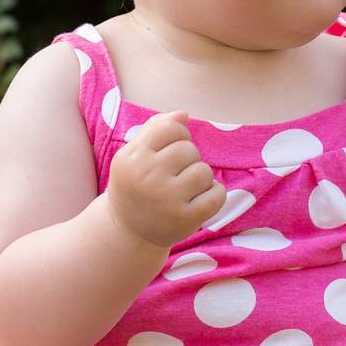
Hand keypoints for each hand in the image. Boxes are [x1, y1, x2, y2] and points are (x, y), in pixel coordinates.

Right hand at [106, 109, 227, 248]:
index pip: (170, 127)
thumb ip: (156, 128)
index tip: (170, 150)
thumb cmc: (136, 184)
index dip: (177, 136)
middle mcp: (147, 177)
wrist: (128, 231)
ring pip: (204, 171)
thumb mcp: (135, 154)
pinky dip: (214, 195)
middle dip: (188, 159)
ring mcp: (167, 200)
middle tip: (174, 175)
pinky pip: (217, 194)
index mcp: (132, 157)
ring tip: (185, 189)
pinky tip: (199, 200)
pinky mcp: (185, 219)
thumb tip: (183, 114)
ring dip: (200, 178)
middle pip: (189, 149)